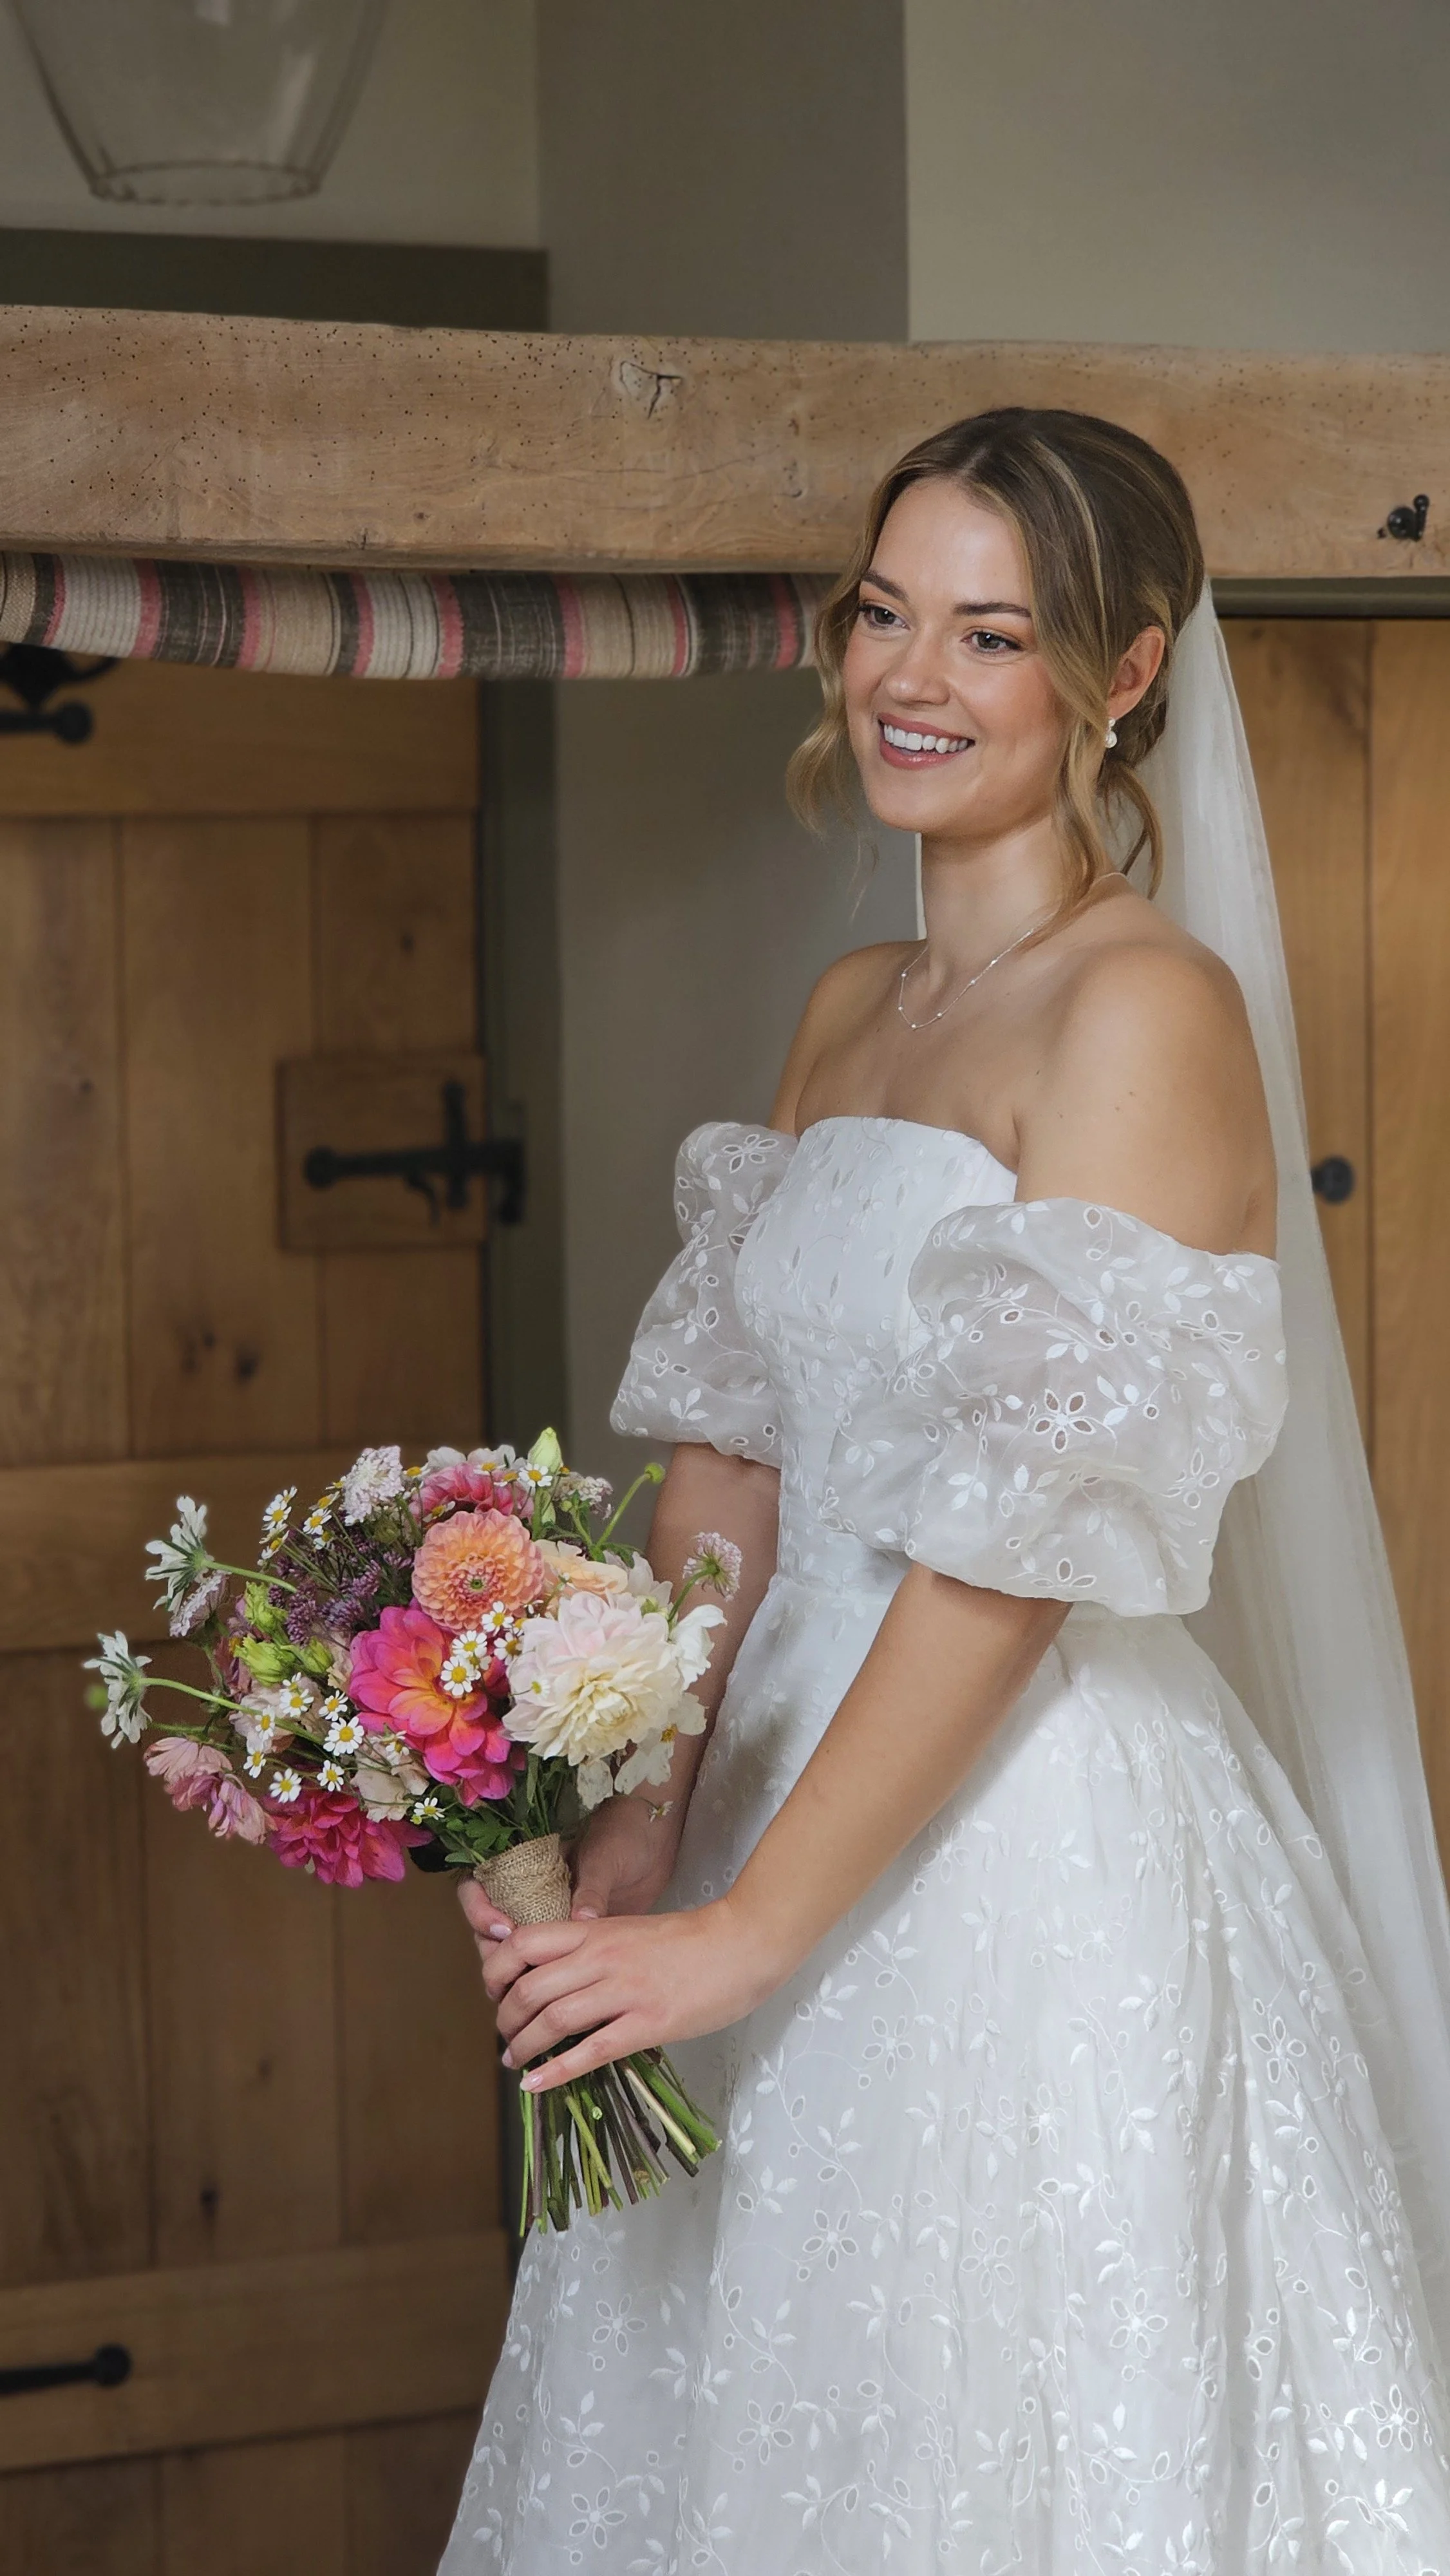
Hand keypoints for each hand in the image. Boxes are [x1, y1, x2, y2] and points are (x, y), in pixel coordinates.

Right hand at [456, 1796, 683, 1978]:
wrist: (656, 1843)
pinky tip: (558, 2000)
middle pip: (490, 1933)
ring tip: (530, 1997)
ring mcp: (549, 1921)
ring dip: (515, 1978)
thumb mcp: (604, 1856)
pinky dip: (547, 1984)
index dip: (479, 1912)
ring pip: (515, 1956)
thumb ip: (590, 1888)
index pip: (478, 1889)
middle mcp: (529, 1897)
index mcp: (524, 1868)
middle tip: (512, 1980)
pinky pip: (548, 1966)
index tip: (505, 1931)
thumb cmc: (623, 1836)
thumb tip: (582, 1920)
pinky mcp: (572, 1942)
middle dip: (495, 1958)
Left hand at [476, 1897, 780, 2092]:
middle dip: (506, 2018)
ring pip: (553, 2020)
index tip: (495, 1992)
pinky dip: (557, 2071)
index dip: (497, 1971)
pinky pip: (592, 2051)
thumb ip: (593, 1947)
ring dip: (524, 2046)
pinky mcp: (648, 2023)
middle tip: (504, 2035)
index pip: (523, 1944)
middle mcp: (601, 1957)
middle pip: (529, 1988)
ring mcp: (624, 1991)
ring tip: (513, 2061)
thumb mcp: (629, 1929)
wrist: (739, 1943)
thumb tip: (559, 1976)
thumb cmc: (689, 1939)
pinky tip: (536, 2084)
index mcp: (595, 1931)